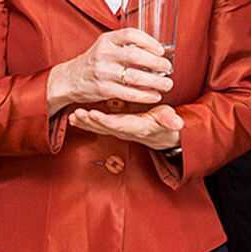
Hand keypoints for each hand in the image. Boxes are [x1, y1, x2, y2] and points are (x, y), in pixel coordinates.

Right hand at [46, 28, 173, 112]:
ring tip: (167, 84)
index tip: (161, 50)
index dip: (148, 41)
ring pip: (135, 77)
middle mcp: (104, 54)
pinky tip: (155, 95)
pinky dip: (145, 95)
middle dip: (156, 63)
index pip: (130, 34)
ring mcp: (103, 72)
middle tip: (168, 68)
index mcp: (106, 40)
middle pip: (135, 56)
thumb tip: (155, 50)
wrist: (69, 79)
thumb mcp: (104, 46)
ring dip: (155, 82)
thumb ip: (124, 46)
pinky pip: (129, 94)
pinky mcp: (103, 89)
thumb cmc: (93, 62)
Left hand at [67, 104, 183, 150]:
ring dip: (85, 123)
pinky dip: (86, 122)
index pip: (119, 124)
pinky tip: (74, 118)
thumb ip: (171, 121)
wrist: (165, 136)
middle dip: (90, 122)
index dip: (105, 120)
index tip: (93, 114)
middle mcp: (126, 131)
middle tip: (76, 114)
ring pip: (99, 128)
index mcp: (138, 127)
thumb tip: (178, 124)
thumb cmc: (167, 125)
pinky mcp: (116, 128)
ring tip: (72, 116)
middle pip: (105, 127)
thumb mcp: (171, 121)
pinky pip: (99, 126)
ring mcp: (119, 131)